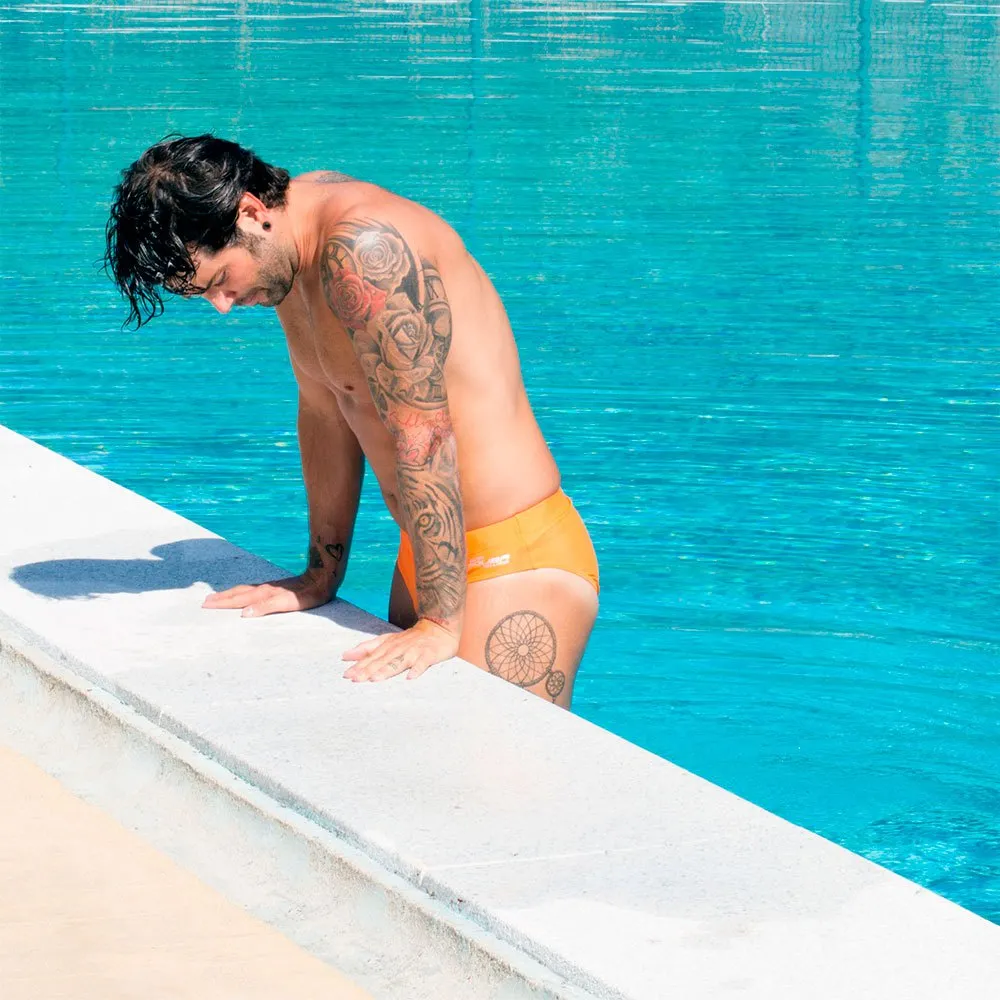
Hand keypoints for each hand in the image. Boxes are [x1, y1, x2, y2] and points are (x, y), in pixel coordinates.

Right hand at [202, 572, 333, 617]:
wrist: (323, 576)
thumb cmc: (308, 594)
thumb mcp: (287, 603)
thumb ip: (265, 608)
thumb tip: (243, 614)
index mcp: (264, 594)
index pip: (238, 600)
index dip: (222, 603)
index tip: (206, 605)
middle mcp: (264, 588)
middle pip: (238, 593)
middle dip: (221, 598)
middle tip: (205, 602)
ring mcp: (270, 586)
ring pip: (245, 590)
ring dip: (230, 594)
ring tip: (218, 596)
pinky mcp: (277, 586)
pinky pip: (253, 588)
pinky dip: (242, 591)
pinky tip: (244, 593)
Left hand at [342, 618, 458, 681]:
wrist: (439, 627)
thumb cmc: (411, 638)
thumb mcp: (387, 640)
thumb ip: (367, 648)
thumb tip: (345, 655)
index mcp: (388, 645)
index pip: (372, 656)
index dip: (359, 665)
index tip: (347, 674)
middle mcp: (399, 648)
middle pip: (382, 660)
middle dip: (368, 669)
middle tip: (355, 679)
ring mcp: (414, 651)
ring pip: (399, 661)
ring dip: (387, 669)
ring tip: (376, 679)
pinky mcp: (429, 654)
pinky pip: (423, 663)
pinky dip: (417, 669)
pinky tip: (410, 677)